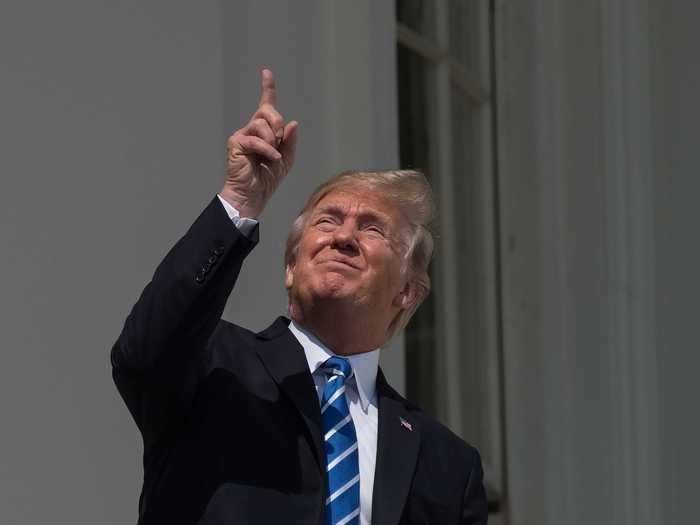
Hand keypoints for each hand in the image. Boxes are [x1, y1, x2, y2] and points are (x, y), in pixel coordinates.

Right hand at [220, 69, 298, 217]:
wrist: (252, 195)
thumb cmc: (267, 179)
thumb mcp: (286, 159)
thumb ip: (290, 141)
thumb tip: (293, 122)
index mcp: (263, 131)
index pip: (265, 105)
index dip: (267, 88)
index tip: (266, 73)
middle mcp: (251, 129)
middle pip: (267, 111)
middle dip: (278, 123)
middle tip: (280, 142)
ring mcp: (242, 135)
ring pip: (261, 123)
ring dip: (273, 140)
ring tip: (273, 155)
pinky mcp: (236, 143)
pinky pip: (255, 139)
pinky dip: (267, 149)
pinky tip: (271, 159)